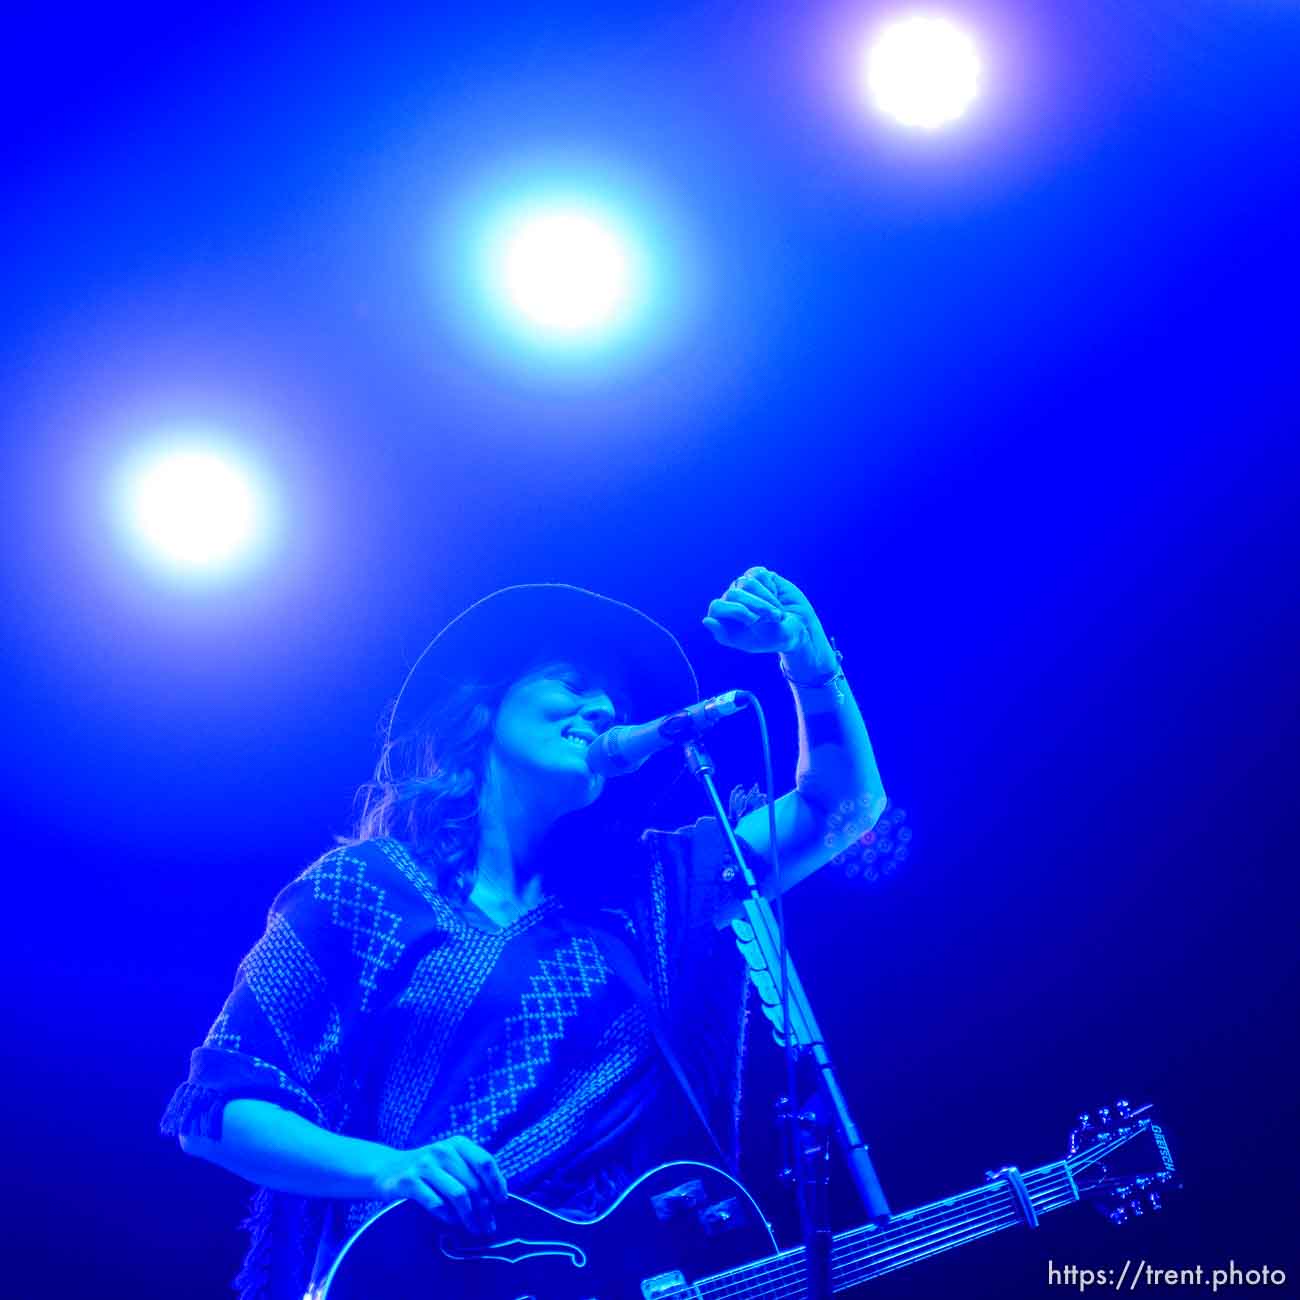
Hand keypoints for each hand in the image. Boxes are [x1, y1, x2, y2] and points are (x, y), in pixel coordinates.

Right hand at [371, 1136, 507, 1233]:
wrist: (386, 1169)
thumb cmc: (428, 1169)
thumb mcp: (450, 1161)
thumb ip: (471, 1172)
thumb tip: (497, 1199)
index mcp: (458, 1144)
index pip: (485, 1162)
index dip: (497, 1183)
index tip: (501, 1203)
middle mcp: (443, 1150)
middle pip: (473, 1183)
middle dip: (484, 1209)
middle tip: (488, 1227)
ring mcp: (424, 1165)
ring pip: (458, 1194)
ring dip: (469, 1216)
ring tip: (473, 1229)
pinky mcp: (409, 1181)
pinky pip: (436, 1203)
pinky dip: (447, 1215)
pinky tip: (450, 1221)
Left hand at [702, 567, 833, 669]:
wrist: (800, 628)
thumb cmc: (774, 638)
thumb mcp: (751, 643)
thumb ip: (725, 634)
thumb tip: (705, 620)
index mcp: (724, 619)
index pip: (717, 607)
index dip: (736, 612)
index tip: (754, 621)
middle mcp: (730, 601)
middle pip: (733, 594)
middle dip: (757, 607)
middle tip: (775, 618)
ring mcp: (743, 587)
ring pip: (747, 583)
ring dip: (767, 600)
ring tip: (778, 613)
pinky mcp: (758, 576)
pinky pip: (760, 575)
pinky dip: (771, 589)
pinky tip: (776, 597)